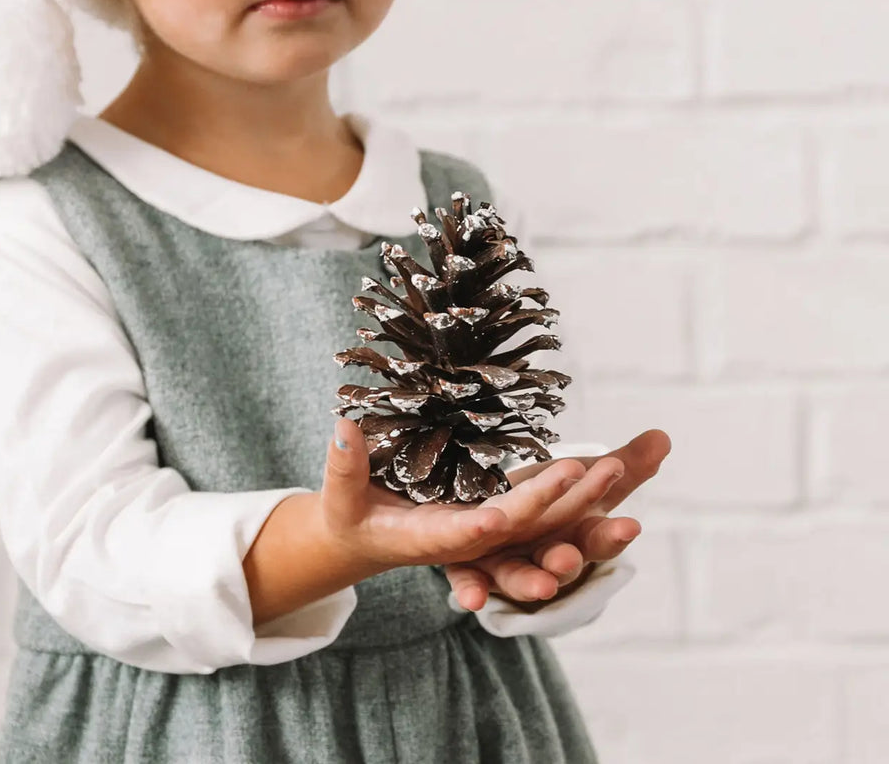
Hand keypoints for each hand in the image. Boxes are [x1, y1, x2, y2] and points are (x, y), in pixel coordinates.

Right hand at [319, 418, 600, 579]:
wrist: (369, 536)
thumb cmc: (352, 514)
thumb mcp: (342, 496)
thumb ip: (343, 465)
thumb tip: (341, 425)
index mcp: (427, 539)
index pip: (456, 537)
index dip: (476, 530)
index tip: (497, 518)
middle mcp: (468, 537)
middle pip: (515, 527)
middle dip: (549, 504)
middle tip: (586, 471)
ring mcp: (491, 526)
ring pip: (544, 519)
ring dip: (581, 498)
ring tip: (619, 466)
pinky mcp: (504, 511)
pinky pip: (551, 506)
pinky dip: (582, 491)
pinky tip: (622, 465)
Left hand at [442, 428, 671, 611]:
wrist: (473, 520)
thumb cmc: (538, 501)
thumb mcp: (577, 478)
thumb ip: (621, 466)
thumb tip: (663, 437)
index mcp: (569, 533)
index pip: (595, 537)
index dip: (611, 535)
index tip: (631, 525)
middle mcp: (537, 553)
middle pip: (558, 558)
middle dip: (567, 558)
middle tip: (572, 554)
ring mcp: (499, 561)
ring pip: (514, 575)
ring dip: (527, 582)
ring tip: (541, 583)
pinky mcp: (459, 561)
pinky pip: (464, 578)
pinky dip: (469, 586)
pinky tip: (470, 598)